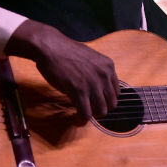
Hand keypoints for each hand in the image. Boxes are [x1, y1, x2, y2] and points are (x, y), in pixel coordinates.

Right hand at [4, 19, 118, 119]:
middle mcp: (104, 75)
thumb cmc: (66, 52)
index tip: (98, 102)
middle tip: (89, 109)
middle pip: (111, 104)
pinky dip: (82, 119)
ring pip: (101, 111)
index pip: (116, 92)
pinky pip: (86, 113)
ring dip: (92, 115)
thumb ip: (97, 74)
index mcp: (108, 66)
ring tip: (83, 114)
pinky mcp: (79, 91)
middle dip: (100, 109)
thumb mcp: (90, 59)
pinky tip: (76, 119)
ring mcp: (93, 84)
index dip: (106, 100)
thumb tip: (97, 92)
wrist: (50, 46)